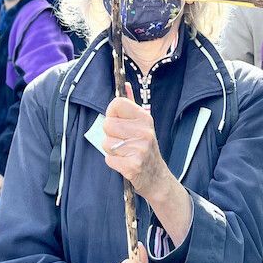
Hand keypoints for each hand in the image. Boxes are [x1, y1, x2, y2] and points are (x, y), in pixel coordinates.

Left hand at [103, 83, 167, 199]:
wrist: (156, 177)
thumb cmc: (144, 146)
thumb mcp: (142, 124)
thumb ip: (131, 104)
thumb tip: (124, 84)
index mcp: (145, 118)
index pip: (117, 103)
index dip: (111, 112)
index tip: (116, 120)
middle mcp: (144, 131)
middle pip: (107, 124)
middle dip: (109, 134)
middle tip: (121, 141)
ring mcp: (140, 149)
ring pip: (106, 142)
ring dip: (111, 149)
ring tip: (124, 152)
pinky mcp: (133, 166)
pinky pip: (109, 159)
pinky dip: (113, 162)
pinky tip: (124, 163)